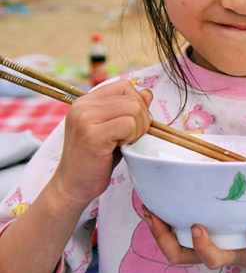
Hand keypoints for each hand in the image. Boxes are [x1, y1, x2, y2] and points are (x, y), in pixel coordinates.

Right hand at [51, 80, 152, 207]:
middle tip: (129, 138)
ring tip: (123, 142)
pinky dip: (132, 137)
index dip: (137, 104)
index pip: (124, 86)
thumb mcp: (114, 128)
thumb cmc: (96, 158)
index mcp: (86, 101)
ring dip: (138, 129)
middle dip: (142, 119)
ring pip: (134, 109)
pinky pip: (129, 124)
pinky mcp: (92, 134)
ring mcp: (85, 118)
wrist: (72, 186)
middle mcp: (82, 105)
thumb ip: (128, 109)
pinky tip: (119, 147)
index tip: (131, 124)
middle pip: (133, 98)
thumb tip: (147, 93)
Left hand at [143, 210, 245, 271]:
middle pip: (179, 255)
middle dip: (163, 238)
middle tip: (154, 215)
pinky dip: (164, 218)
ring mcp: (201, 243)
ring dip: (158, 228)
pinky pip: (175, 230)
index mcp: (228, 255)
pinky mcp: (198, 232)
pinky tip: (160, 201)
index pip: (210, 258)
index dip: (201, 246)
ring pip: (172, 244)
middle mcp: (209, 251)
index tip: (197, 227)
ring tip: (149, 207)